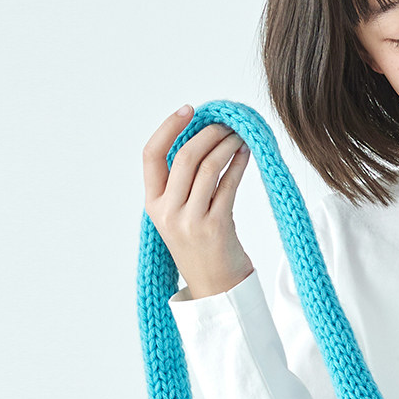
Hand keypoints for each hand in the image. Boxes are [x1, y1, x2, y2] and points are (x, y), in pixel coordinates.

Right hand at [143, 104, 255, 299]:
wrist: (215, 288)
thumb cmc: (200, 247)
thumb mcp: (177, 216)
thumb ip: (180, 183)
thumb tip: (201, 137)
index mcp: (153, 204)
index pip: (151, 155)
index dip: (168, 127)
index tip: (189, 110)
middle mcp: (167, 211)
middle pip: (185, 157)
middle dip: (208, 133)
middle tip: (226, 124)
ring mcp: (190, 220)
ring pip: (208, 167)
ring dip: (226, 145)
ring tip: (239, 136)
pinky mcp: (216, 226)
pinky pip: (228, 184)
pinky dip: (239, 163)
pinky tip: (247, 154)